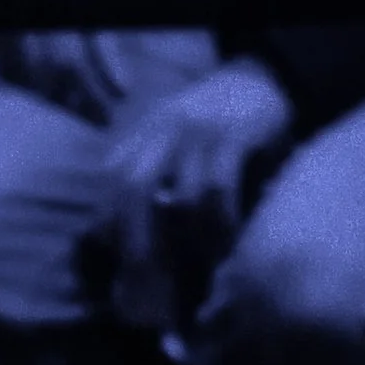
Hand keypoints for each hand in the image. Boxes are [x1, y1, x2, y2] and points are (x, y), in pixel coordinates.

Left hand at [102, 59, 287, 331]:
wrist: (259, 79)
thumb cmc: (215, 130)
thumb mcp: (174, 146)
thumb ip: (156, 186)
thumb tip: (139, 256)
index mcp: (140, 138)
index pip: (108, 186)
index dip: (106, 229)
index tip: (116, 270)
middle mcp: (161, 131)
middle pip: (130, 189)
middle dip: (134, 240)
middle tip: (148, 284)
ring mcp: (197, 131)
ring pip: (177, 194)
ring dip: (187, 241)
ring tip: (200, 274)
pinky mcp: (233, 134)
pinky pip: (218, 187)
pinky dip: (220, 222)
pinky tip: (228, 245)